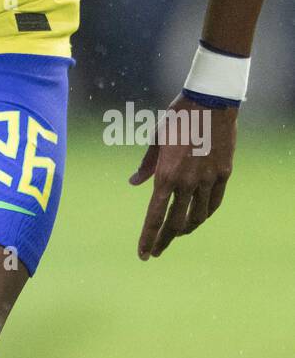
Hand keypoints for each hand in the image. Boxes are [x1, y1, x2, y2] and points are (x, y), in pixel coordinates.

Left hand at [129, 93, 236, 259]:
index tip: (143, 254)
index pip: (155, 216)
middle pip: (175, 223)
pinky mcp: (223, 175)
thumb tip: (133, 183)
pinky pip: (214, 203)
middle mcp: (186, 183)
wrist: (210, 103)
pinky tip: (198, 218)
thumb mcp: (156, 139)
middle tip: (156, 252)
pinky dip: (205, 214)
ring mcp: (207, 180)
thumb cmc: (177, 117)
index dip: (148, 238)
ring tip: (176, 234)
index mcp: (166, 175)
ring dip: (185, 229)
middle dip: (164, 240)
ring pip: (197, 217)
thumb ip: (146, 166)